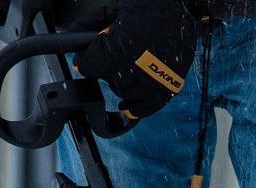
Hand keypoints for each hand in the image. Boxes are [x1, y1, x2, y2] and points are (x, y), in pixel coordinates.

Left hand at [71, 0, 198, 121]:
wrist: (182, 10)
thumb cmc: (149, 8)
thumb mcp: (114, 10)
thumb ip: (89, 27)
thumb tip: (73, 43)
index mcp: (117, 47)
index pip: (89, 67)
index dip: (86, 62)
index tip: (87, 59)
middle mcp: (132, 68)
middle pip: (106, 80)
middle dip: (107, 69)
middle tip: (116, 56)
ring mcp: (149, 82)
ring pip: (122, 93)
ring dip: (121, 82)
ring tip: (130, 66)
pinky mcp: (164, 90)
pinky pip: (142, 109)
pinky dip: (133, 107)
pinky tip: (126, 104)